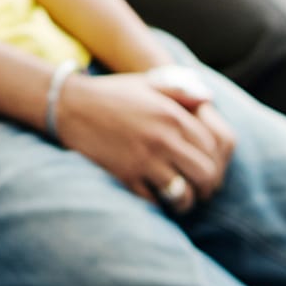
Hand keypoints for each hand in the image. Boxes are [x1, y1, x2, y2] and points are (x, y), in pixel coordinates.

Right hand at [53, 69, 231, 211]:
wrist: (70, 106)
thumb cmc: (112, 94)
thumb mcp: (148, 83)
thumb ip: (181, 90)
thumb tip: (209, 99)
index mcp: (172, 115)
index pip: (212, 146)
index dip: (215, 160)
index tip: (207, 167)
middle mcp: (163, 139)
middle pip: (205, 173)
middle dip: (207, 185)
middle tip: (200, 189)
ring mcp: (144, 160)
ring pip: (183, 193)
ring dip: (185, 200)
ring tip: (180, 199)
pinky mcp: (125, 176)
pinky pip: (154, 200)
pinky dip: (158, 202)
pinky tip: (155, 196)